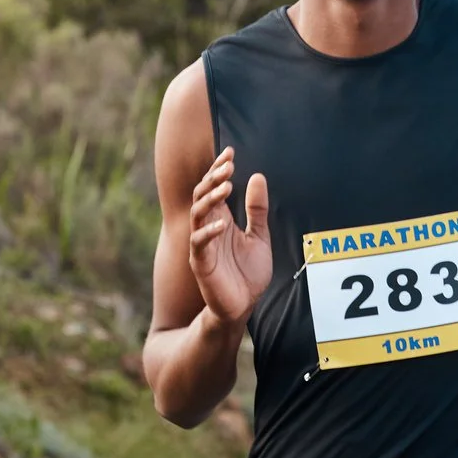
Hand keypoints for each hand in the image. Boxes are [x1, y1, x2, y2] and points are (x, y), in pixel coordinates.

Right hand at [187, 149, 271, 322]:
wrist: (242, 305)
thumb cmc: (247, 272)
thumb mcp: (259, 236)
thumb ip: (258, 210)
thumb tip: (257, 176)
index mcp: (220, 218)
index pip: (214, 188)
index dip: (219, 170)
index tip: (230, 152)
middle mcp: (208, 227)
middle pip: (203, 195)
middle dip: (214, 178)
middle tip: (228, 165)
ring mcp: (202, 244)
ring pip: (198, 214)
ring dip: (211, 199)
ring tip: (227, 187)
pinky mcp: (201, 262)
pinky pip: (200, 243)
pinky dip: (209, 232)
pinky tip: (222, 224)